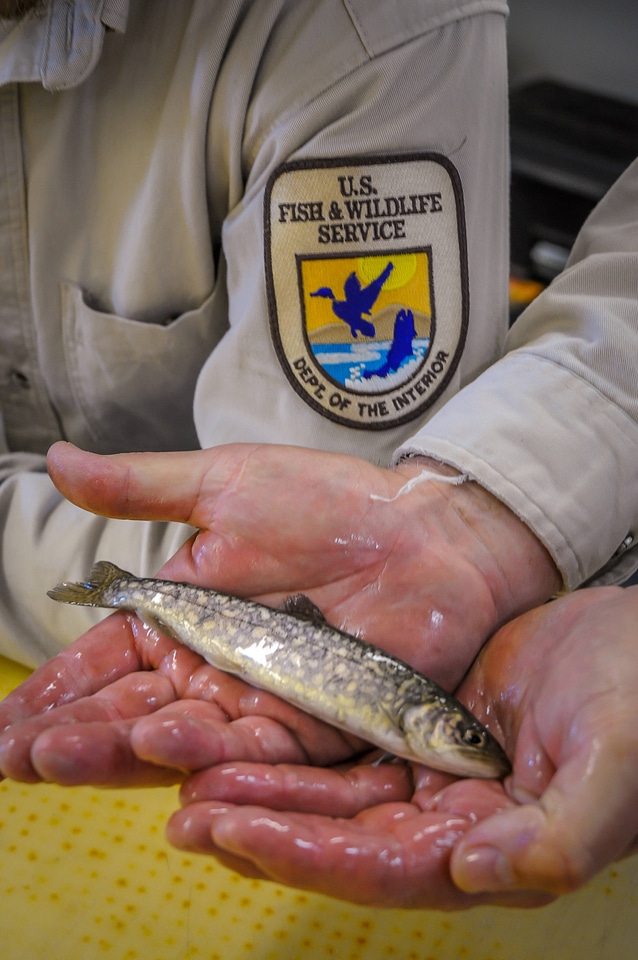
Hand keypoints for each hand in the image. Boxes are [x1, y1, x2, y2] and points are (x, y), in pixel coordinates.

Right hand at [0, 441, 557, 786]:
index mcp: (182, 618)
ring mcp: (259, 705)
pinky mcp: (313, 729)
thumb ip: (141, 489)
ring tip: (61, 754)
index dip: (53, 693)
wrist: (424, 529)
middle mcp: (210, 672)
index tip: (0, 726)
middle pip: (129, 715)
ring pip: (179, 742)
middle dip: (69, 735)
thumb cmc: (327, 502)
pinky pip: (257, 756)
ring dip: (118, 752)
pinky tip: (159, 752)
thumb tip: (55, 459)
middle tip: (14, 755)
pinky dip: (209, 759)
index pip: (103, 665)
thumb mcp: (224, 485)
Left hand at [165, 586, 637, 907]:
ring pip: (333, 794)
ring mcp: (431, 776)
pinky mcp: (417, 727)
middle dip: (262, 827)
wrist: (635, 639)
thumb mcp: (614, 765)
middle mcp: (452, 825)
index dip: (309, 855)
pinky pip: (345, 742)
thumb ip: (559, 834)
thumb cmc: (637, 699)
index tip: (237, 833)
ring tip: (191, 779)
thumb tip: (480, 874)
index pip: (385, 867)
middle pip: (341, 836)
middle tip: (185, 814)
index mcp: (495, 849)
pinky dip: (294, 744)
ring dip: (264, 789)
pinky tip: (246, 737)